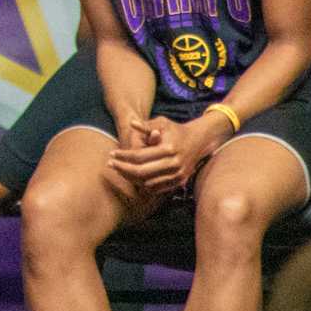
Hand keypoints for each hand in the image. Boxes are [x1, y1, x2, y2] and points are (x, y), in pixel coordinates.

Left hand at [107, 114, 222, 193]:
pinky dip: (143, 184)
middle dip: (123, 169)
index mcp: (168, 149)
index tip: (111, 154)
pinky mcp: (180, 182)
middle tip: (111, 164)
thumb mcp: (162, 123)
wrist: (199, 141)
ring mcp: (178, 175)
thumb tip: (131, 123)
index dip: (123, 156)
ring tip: (119, 170)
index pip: (139, 156)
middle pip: (142, 172)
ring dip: (131, 178)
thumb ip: (147, 125)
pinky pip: (157, 188)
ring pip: (148, 183)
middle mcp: (174, 164)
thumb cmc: (176, 129)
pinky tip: (133, 177)